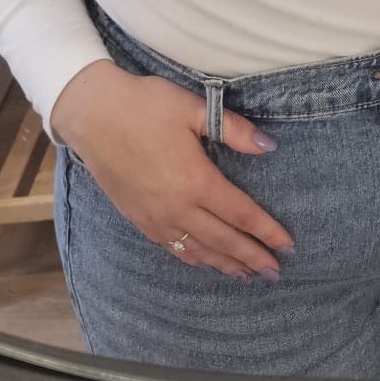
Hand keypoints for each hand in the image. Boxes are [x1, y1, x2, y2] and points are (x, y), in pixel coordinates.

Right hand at [50, 61, 293, 279]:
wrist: (91, 115)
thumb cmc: (144, 105)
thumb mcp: (192, 108)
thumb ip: (233, 129)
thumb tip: (268, 146)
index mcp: (195, 181)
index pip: (240, 214)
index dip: (266, 231)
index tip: (287, 246)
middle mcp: (177, 208)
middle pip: (223, 241)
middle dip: (252, 257)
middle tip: (276, 272)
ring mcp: (155, 218)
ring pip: (198, 251)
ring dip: (226, 264)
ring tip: (248, 275)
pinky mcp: (139, 219)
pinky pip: (173, 248)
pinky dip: (195, 259)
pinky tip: (205, 262)